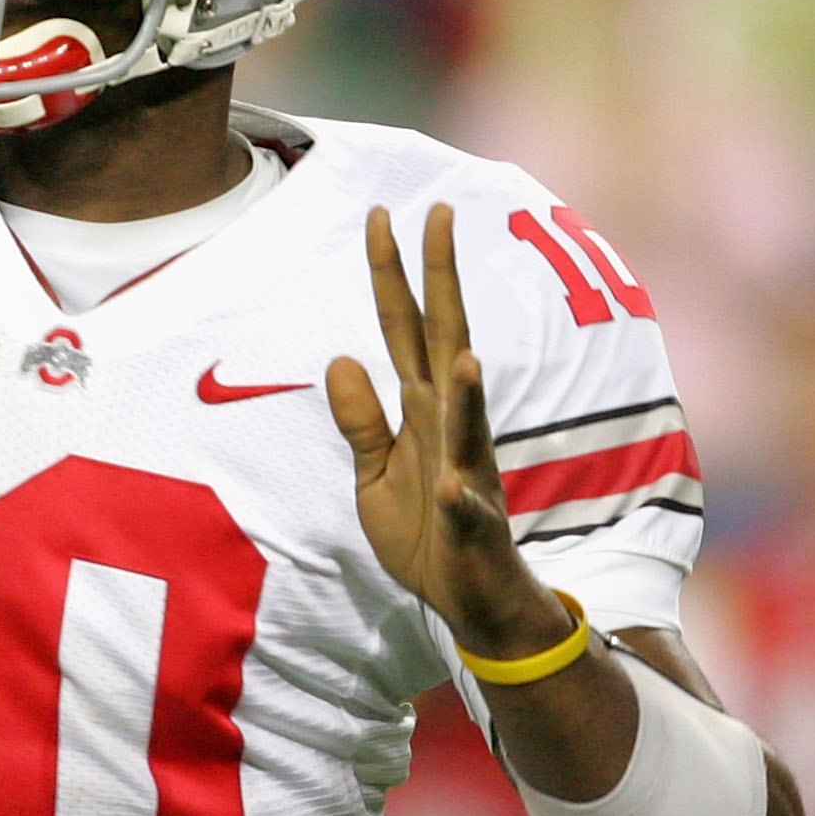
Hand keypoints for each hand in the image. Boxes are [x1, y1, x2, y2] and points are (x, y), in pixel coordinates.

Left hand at [326, 203, 573, 661]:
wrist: (472, 601)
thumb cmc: (427, 533)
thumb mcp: (374, 473)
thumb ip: (361, 421)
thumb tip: (341, 359)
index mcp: (424, 409)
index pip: (405, 327)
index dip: (392, 273)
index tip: (380, 214)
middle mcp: (451, 427)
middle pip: (444, 343)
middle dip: (441, 283)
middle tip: (437, 214)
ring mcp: (468, 474)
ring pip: (469, 424)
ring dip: (468, 393)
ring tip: (466, 353)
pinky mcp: (472, 529)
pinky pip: (467, 512)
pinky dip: (460, 501)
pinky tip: (451, 490)